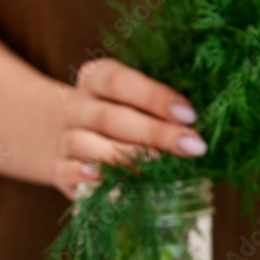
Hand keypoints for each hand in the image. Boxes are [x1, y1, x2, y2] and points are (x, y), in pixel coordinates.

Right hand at [53, 58, 206, 198]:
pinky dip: (87, 176)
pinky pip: (68, 171)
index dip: (155, 97)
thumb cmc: (121, 120)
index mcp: (96, 78)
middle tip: (192, 146)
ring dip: (126, 158)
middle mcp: (77, 106)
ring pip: (87, 144)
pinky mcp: (59, 169)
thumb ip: (161, 110)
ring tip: (159, 168)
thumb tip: (200, 130)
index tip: (189, 115)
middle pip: (111, 117)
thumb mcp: (135, 103)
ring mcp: (65, 137)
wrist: (69, 139)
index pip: (121, 82)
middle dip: (155, 133)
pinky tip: (110, 181)